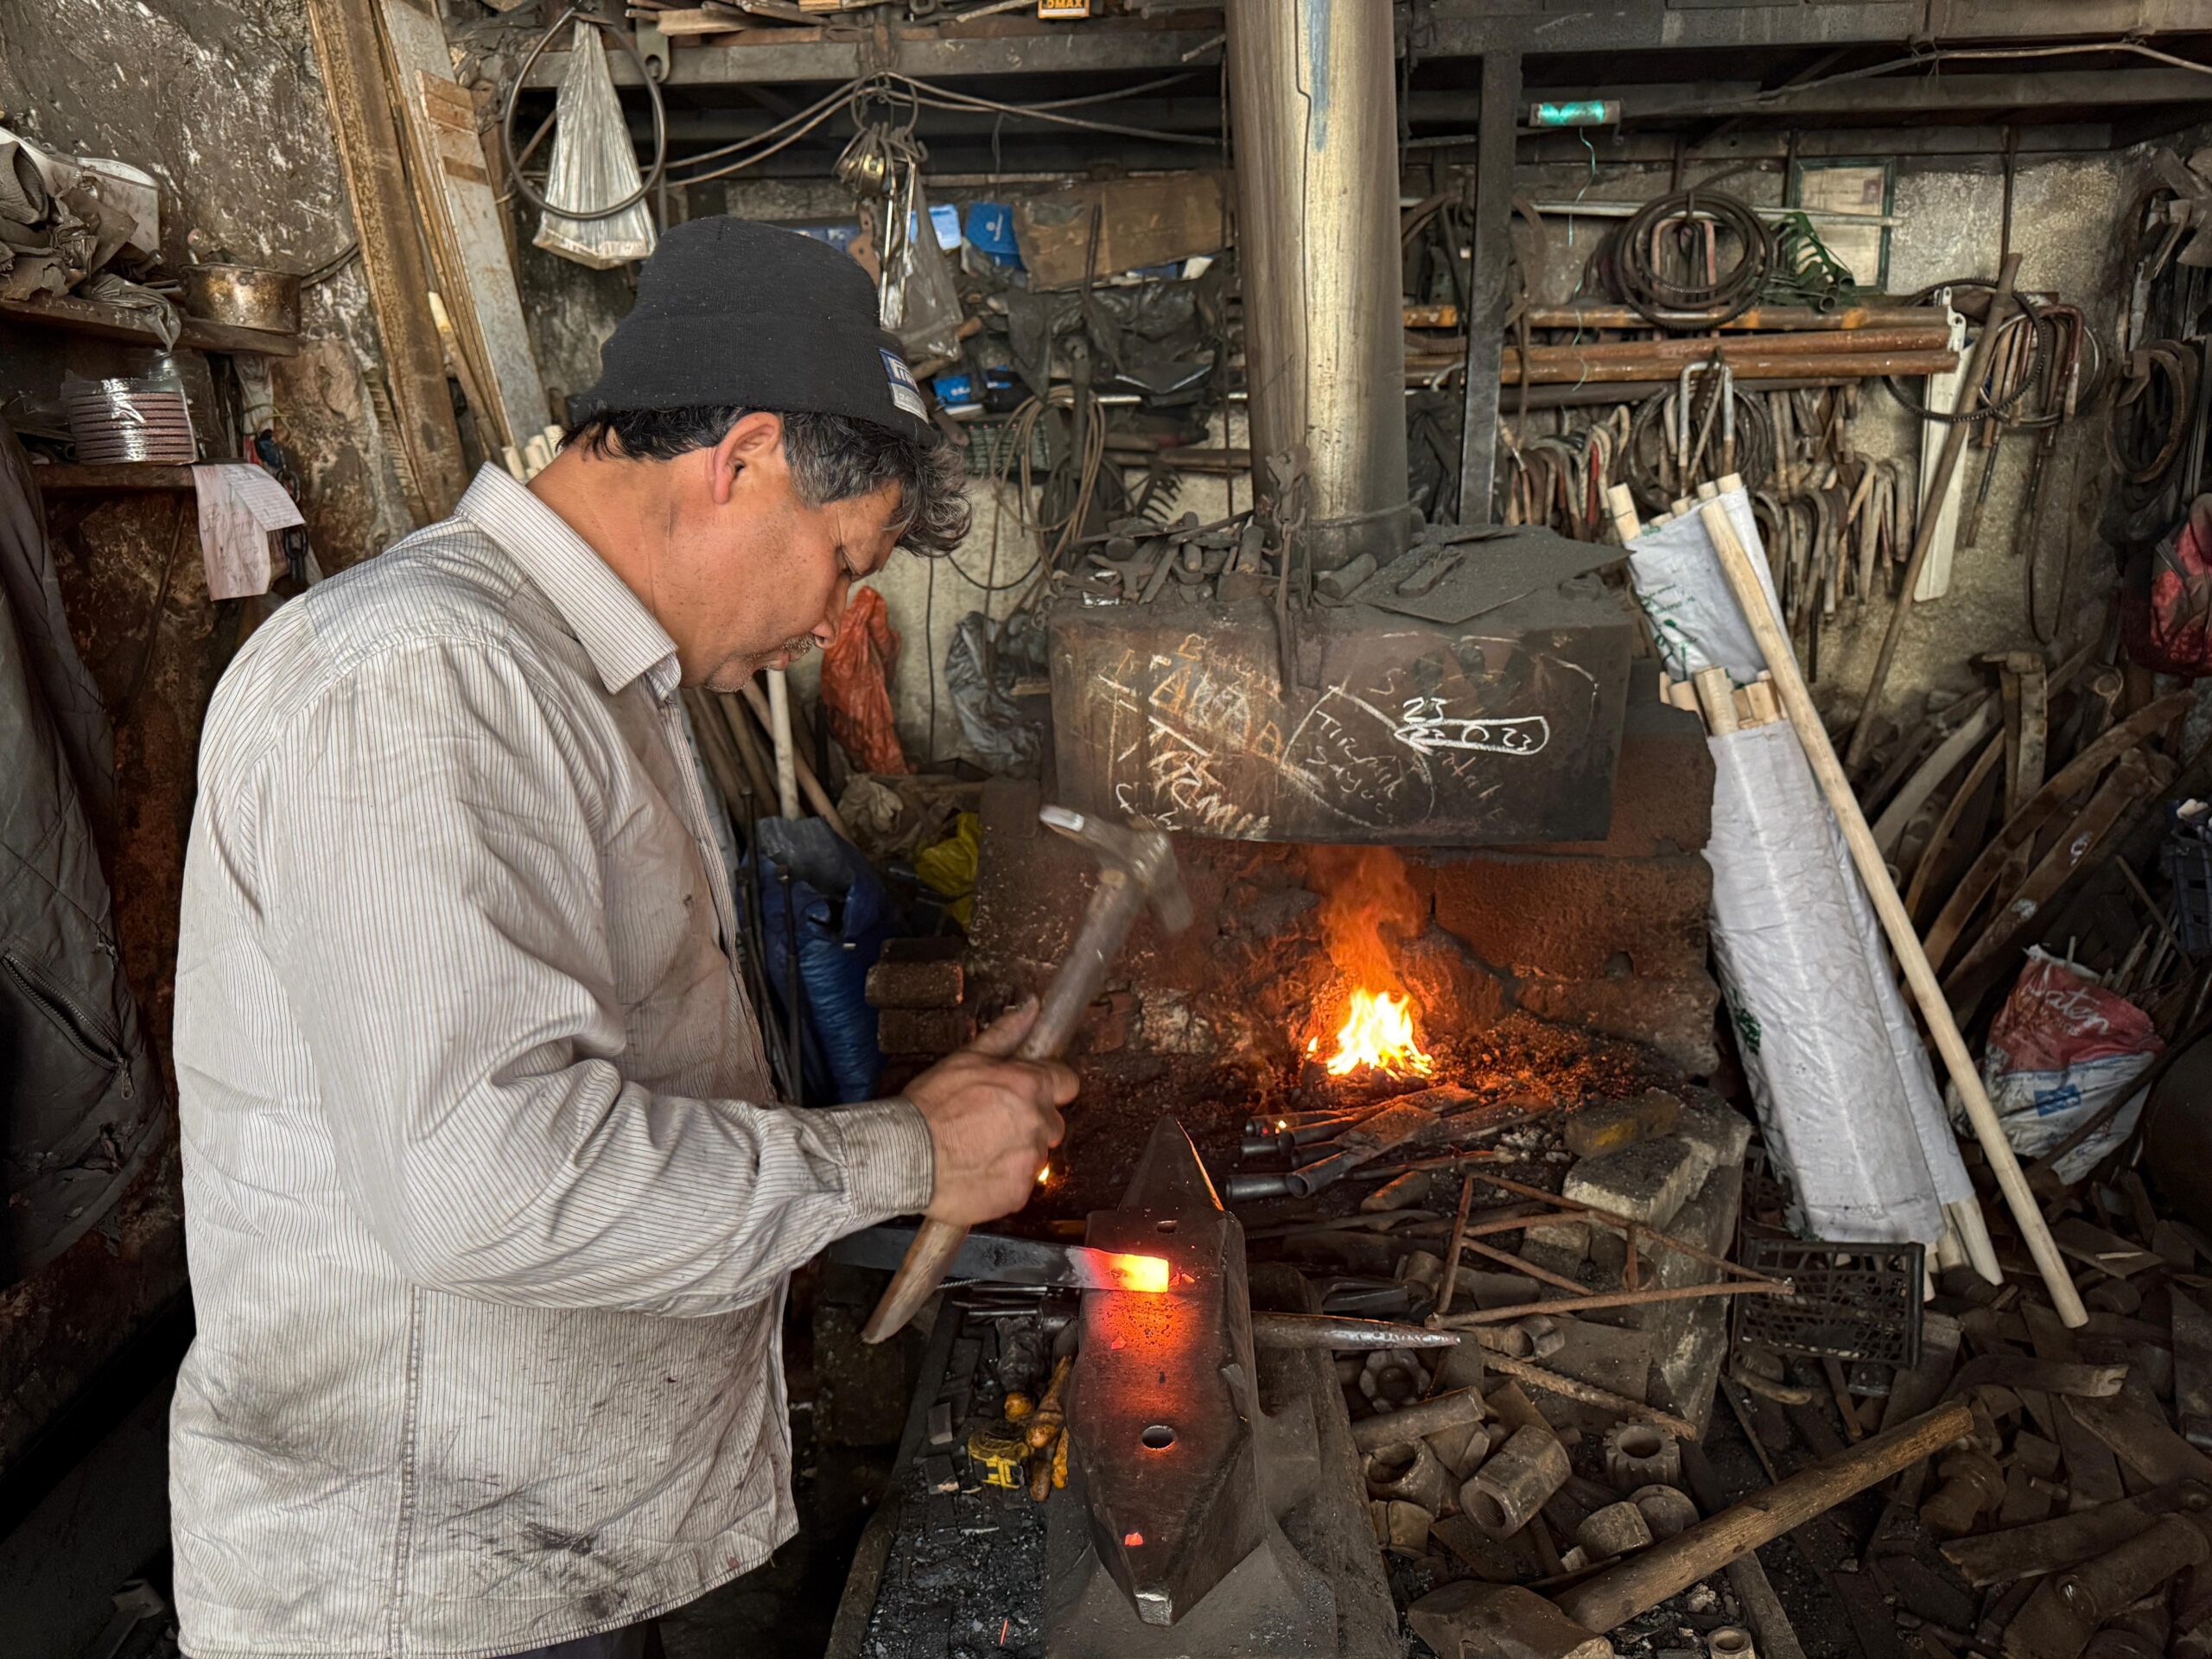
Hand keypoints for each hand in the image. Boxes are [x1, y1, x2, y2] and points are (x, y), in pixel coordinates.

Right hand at [906, 999, 1075, 1227]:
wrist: (903, 1158)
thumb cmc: (930, 1108)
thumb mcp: (964, 1060)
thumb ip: (1005, 1035)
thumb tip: (1030, 1008)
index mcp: (1029, 1086)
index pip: (1067, 1083)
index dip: (1048, 1087)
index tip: (1030, 1092)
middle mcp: (1038, 1123)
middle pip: (1051, 1122)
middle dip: (1030, 1122)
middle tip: (992, 1123)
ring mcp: (1031, 1161)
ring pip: (1036, 1154)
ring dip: (1016, 1152)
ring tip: (978, 1149)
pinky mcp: (1018, 1193)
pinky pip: (1021, 1184)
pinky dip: (1004, 1180)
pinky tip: (977, 1171)